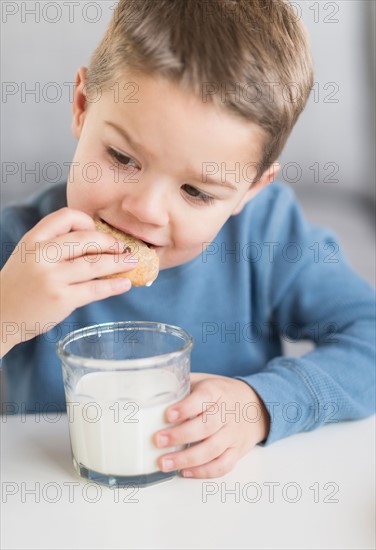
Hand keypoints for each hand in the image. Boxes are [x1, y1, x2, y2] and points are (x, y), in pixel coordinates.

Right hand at [1, 207, 136, 356]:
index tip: (97, 232)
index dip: (87, 222)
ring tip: (132, 262)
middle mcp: (42, 255)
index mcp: (33, 240)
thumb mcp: (28, 256)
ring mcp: (52, 277)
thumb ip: (53, 246)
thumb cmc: (19, 286)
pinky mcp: (62, 299)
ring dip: (119, 262)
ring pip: (95, 263)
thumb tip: (96, 243)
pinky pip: (96, 288)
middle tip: (124, 248)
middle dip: (111, 243)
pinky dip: (114, 285)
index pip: (66, 217)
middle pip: (86, 239)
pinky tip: (125, 284)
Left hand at [153, 373, 269, 478]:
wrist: (256, 406)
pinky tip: (184, 472)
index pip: (204, 398)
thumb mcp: (205, 381)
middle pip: (206, 426)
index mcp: (217, 391)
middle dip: (180, 436)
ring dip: (187, 459)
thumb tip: (150, 384)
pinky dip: (203, 472)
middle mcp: (227, 413)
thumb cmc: (221, 393)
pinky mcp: (237, 451)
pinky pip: (223, 466)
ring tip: (164, 463)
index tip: (167, 415)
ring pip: (213, 449)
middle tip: (157, 441)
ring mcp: (233, 434)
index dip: (186, 407)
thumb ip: (182, 384)